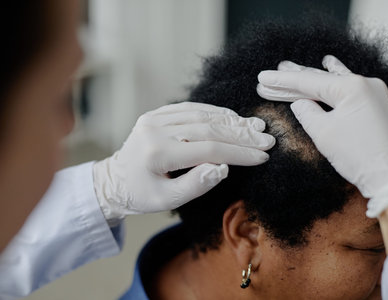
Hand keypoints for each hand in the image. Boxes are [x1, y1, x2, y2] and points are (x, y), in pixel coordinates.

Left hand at [93, 102, 274, 224]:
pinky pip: (190, 108)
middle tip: (266, 139)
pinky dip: (214, 112)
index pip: (208, 149)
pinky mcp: (156, 113)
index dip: (239, 153)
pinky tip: (233, 117)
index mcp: (156, 153)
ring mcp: (154, 118)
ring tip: (255, 127)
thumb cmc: (142, 195)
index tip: (262, 156)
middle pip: (208, 128)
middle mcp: (154, 130)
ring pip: (201, 115)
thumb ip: (196, 184)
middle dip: (241, 135)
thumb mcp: (167, 200)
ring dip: (232, 121)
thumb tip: (223, 167)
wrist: (114, 181)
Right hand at [257, 55, 387, 217]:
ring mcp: (375, 93)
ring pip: (336, 83)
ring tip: (295, 67)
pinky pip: (350, 91)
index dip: (283, 81)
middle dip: (297, 78)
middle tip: (276, 70)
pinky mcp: (379, 105)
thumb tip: (300, 103)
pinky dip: (336, 82)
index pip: (310, 82)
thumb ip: (307, 113)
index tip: (264, 77)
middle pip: (323, 79)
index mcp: (352, 87)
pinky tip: (332, 65)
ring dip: (315, 79)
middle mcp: (366, 84)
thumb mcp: (323, 133)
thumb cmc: (359, 157)